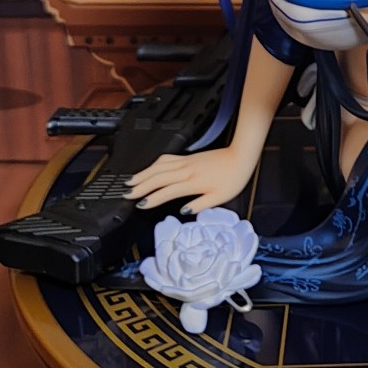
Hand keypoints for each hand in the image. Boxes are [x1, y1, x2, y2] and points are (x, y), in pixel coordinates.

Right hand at [126, 146, 256, 214]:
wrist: (241, 156)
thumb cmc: (233, 178)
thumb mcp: (220, 198)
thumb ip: (200, 205)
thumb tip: (183, 211)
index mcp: (193, 182)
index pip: (167, 191)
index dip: (152, 199)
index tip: (140, 205)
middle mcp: (186, 170)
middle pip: (158, 178)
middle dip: (141, 186)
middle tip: (126, 194)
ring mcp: (186, 162)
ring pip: (159, 167)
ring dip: (143, 174)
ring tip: (130, 181)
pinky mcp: (188, 157)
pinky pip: (166, 159)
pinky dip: (154, 164)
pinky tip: (148, 169)